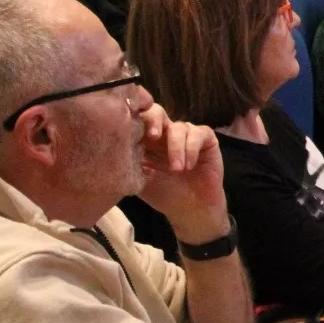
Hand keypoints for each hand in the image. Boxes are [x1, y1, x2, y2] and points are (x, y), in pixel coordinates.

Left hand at [135, 104, 228, 244]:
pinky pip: (198, 134)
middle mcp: (166, 133)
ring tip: (177, 170)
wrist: (191, 210)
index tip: (130, 130)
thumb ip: (130, 162)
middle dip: (154, 120)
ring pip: (178, 126)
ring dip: (176, 148)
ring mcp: (186, 135)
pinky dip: (191, 148)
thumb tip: (117, 148)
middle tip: (153, 137)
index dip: (134, 118)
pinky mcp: (206, 139)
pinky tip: (189, 166)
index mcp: (146, 140)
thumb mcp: (140, 179)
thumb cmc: (164, 194)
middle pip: (157, 111)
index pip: (138, 119)